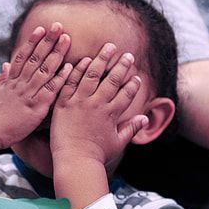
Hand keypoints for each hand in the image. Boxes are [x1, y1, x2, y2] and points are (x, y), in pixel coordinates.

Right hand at [0, 23, 71, 149]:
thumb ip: (2, 81)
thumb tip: (4, 67)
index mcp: (11, 81)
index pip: (23, 56)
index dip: (32, 41)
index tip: (41, 28)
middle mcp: (20, 84)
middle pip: (35, 58)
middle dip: (47, 41)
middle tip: (58, 26)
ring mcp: (28, 95)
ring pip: (44, 69)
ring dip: (56, 53)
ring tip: (66, 39)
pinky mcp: (35, 108)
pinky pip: (50, 90)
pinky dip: (60, 78)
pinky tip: (70, 67)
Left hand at [50, 43, 147, 169]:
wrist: (75, 160)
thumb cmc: (96, 155)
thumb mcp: (117, 142)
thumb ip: (131, 128)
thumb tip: (144, 118)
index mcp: (111, 114)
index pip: (126, 94)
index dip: (133, 84)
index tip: (136, 75)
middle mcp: (97, 105)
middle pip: (112, 80)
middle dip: (121, 66)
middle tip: (128, 55)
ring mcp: (80, 102)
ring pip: (92, 75)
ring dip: (102, 60)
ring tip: (108, 47)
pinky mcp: (64, 103)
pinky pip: (70, 82)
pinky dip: (77, 70)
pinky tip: (84, 59)